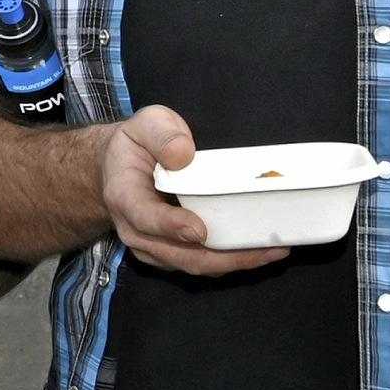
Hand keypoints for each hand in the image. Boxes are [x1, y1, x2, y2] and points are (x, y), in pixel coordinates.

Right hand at [100, 105, 289, 275]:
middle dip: (223, 256)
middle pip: (178, 253)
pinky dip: (229, 260)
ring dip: (234, 262)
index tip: (199, 230)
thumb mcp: (144, 124)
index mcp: (124, 196)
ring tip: (273, 249)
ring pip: (193, 264)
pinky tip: (259, 250)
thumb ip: (161, 135)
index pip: (145, 216)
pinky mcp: (169, 254)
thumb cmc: (136, 144)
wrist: (116, 169)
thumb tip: (184, 155)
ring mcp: (152, 247)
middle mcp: (134, 230)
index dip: (171, 226)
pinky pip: (200, 264)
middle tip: (266, 247)